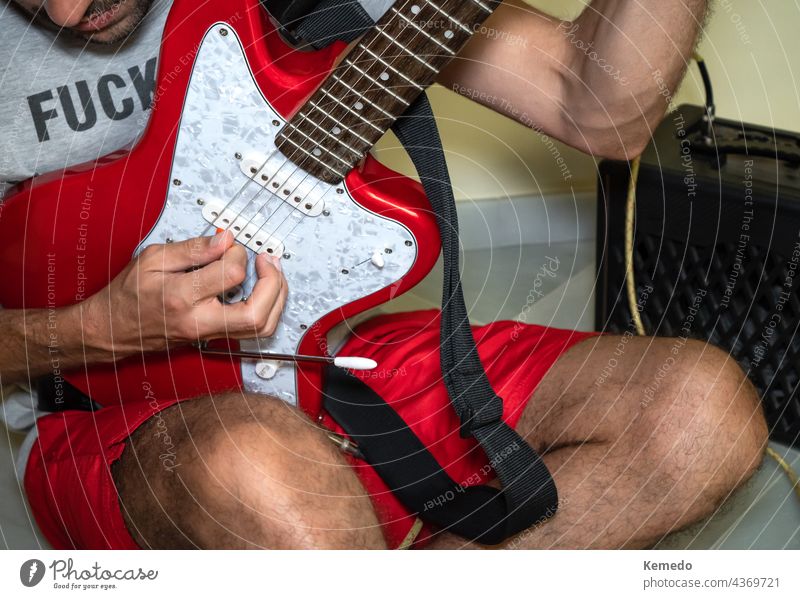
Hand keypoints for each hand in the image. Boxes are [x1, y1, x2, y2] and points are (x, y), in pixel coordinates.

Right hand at [77, 231, 287, 358]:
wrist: (114, 329)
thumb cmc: (129, 295)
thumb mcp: (153, 259)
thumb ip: (192, 249)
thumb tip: (225, 239)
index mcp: (182, 297)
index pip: (231, 275)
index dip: (238, 254)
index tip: (230, 244)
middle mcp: (199, 321)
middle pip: (256, 314)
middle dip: (274, 283)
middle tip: (269, 261)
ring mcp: (209, 333)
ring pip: (261, 327)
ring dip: (277, 298)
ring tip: (273, 272)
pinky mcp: (215, 338)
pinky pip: (253, 329)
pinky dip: (268, 308)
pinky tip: (264, 289)